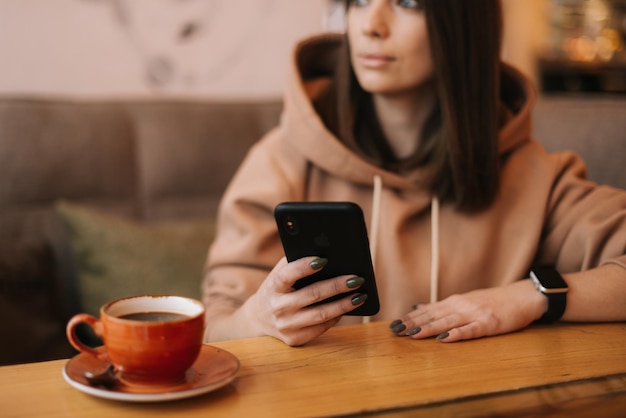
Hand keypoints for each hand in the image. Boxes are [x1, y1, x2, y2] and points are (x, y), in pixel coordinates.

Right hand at [243, 256, 367, 345]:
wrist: (259, 318)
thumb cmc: (277, 289)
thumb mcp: (279, 274)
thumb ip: (296, 263)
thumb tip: (327, 255)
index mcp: (273, 287)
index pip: (287, 275)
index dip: (304, 267)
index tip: (323, 260)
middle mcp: (278, 307)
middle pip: (312, 295)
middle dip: (337, 286)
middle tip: (356, 279)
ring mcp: (286, 326)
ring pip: (320, 315)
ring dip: (343, 305)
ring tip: (360, 296)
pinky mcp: (295, 339)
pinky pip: (321, 328)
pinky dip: (336, 317)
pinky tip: (347, 308)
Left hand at [389, 279, 545, 341]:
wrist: (523, 296)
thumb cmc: (494, 301)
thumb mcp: (465, 301)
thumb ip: (442, 306)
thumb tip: (418, 307)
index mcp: (454, 302)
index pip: (427, 311)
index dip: (409, 318)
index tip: (393, 324)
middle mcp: (461, 306)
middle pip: (433, 316)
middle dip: (413, 324)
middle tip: (395, 330)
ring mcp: (474, 314)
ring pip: (446, 322)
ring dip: (428, 328)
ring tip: (412, 335)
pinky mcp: (489, 324)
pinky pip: (470, 330)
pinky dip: (456, 334)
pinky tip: (444, 338)